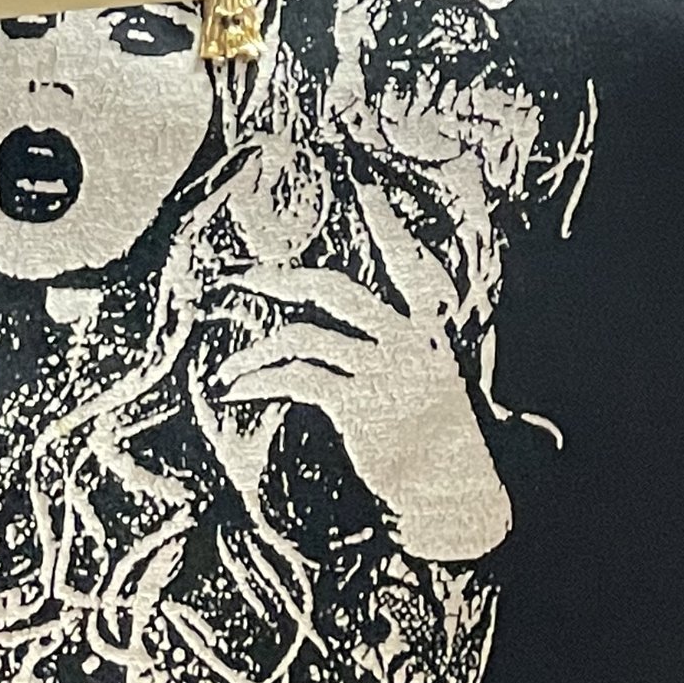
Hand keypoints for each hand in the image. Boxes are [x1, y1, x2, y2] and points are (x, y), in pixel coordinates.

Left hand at [215, 184, 509, 561]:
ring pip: (303, 336)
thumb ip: (399, 351)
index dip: (388, 226)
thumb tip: (348, 338)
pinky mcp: (357, 402)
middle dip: (283, 279)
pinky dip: (261, 382)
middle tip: (243, 278)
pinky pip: (295, 378)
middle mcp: (405, 340)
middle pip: (335, 290)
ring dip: (257, 352)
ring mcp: (381, 369)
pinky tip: (240, 392)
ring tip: (230, 369)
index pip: (408, 265)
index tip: (366, 188)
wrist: (453, 495)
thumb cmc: (440, 444)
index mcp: (428, 330)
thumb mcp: (432, 384)